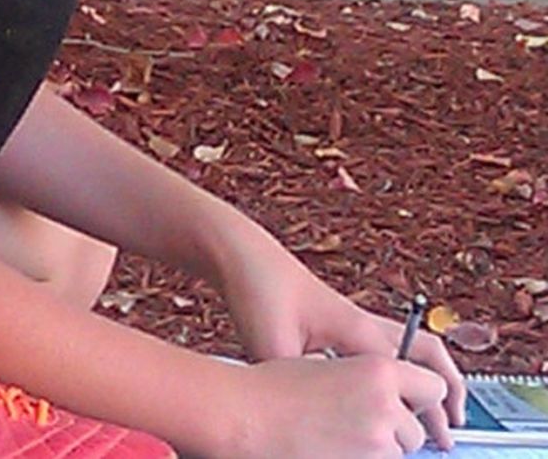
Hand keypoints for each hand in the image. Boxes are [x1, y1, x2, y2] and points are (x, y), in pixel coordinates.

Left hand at [213, 223, 465, 446]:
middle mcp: (362, 323)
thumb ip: (297, 385)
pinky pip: (378, 347)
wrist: (241, 256)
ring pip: (404, 348)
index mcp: (358, 331)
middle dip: (445, 388)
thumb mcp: (273, 346)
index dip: (430, 409)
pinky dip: (392, 369)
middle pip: (426, 353)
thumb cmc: (259, 290)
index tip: (439, 438)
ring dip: (421, 377)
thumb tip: (305, 417)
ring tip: (423, 410)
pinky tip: (376, 390)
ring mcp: (349, 319)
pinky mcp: (332, 321)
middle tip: (452, 423)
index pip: (413, 376)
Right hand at [228, 354, 450, 457]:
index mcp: (379, 370)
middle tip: (358, 422)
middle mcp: (385, 404)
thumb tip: (390, 400)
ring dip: (378, 449)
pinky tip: (332, 447)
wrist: (245, 413)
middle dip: (395, 430)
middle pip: (415, 429)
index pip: (434, 387)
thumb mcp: (327, 366)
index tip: (410, 403)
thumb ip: (367, 382)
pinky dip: (362, 458)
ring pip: (397, 453)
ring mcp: (376, 441)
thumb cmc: (273, 387)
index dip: (420, 396)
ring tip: (337, 436)